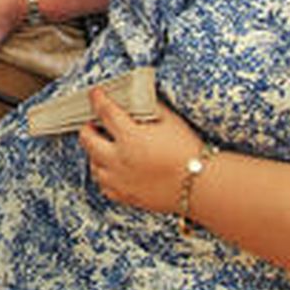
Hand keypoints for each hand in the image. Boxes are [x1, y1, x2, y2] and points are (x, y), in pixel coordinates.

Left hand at [77, 88, 201, 213]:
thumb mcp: (170, 121)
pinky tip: (112, 169)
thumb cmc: (189, 151)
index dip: (97, 99)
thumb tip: (137, 99)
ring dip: (94, 153)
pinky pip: (104, 185)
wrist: (201, 186)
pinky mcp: (126, 196)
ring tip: (103, 146)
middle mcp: (119, 159)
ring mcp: (120, 180)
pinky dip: (104, 174)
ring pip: (92, 164)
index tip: (94, 94)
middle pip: (88, 139)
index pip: (105, 111)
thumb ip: (150, 108)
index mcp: (130, 137)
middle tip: (93, 124)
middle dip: (87, 128)